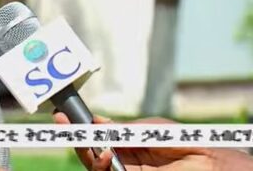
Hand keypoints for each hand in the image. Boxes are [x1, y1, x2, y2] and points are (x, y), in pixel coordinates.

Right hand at [53, 112, 250, 170]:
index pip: (99, 137)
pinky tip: (104, 155)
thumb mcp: (157, 130)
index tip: (66, 116)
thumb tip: (100, 123)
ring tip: (90, 142)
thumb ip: (128, 129)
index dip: (82, 127)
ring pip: (96, 166)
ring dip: (87, 153)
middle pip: (91, 152)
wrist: (218, 166)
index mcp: (130, 146)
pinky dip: (101, 166)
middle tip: (63, 123)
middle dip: (76, 138)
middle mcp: (126, 162)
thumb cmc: (194, 145)